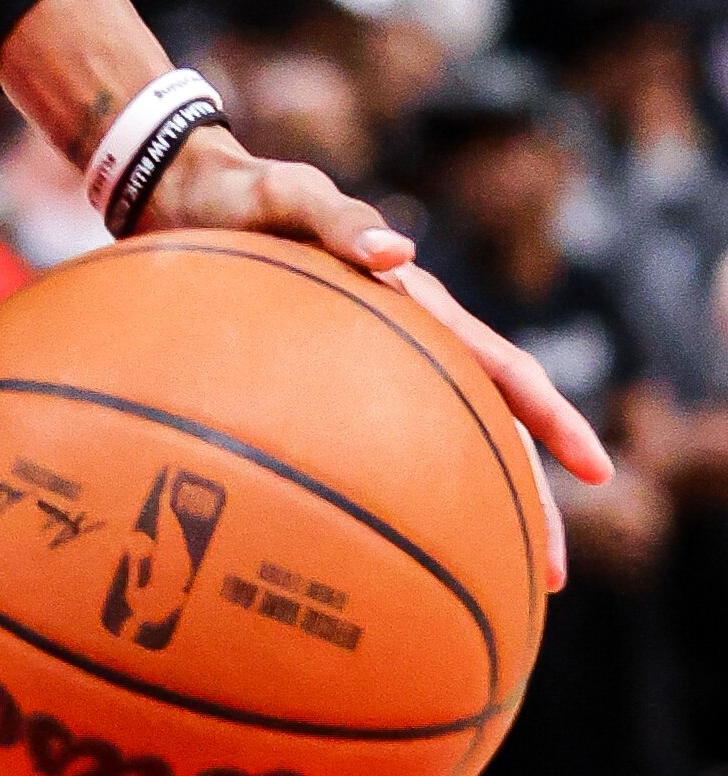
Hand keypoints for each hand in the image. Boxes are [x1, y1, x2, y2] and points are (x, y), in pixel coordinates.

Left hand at [134, 124, 601, 579]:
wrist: (177, 198)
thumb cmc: (238, 194)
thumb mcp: (287, 195)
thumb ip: (338, 220)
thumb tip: (396, 258)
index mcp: (418, 305)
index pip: (505, 371)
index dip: (553, 423)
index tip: (597, 474)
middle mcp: (407, 342)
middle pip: (488, 431)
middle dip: (527, 502)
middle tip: (550, 578)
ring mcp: (366, 367)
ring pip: (439, 447)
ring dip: (471, 510)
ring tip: (487, 581)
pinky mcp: (317, 382)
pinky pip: (364, 447)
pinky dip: (387, 494)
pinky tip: (373, 546)